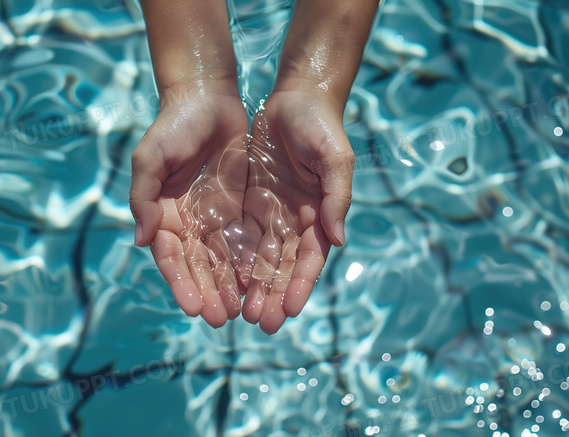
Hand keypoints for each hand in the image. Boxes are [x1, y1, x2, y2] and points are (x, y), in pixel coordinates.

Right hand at [130, 83, 248, 326]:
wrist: (207, 98)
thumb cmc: (173, 125)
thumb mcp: (151, 156)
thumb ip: (143, 196)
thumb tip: (142, 239)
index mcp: (162, 214)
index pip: (171, 257)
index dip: (181, 282)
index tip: (193, 307)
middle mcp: (186, 222)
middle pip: (198, 266)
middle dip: (207, 293)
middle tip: (220, 319)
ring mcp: (212, 217)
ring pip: (222, 260)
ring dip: (229, 287)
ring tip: (241, 312)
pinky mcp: (237, 208)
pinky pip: (244, 241)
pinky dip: (249, 264)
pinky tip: (258, 284)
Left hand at [238, 90, 354, 333]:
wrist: (296, 95)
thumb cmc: (321, 125)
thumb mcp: (335, 157)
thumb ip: (337, 197)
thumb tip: (340, 239)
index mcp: (320, 212)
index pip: (309, 257)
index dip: (300, 284)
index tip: (289, 310)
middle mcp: (297, 218)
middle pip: (284, 264)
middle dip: (273, 294)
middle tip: (260, 324)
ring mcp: (274, 210)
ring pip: (262, 256)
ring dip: (254, 286)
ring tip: (242, 314)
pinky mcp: (252, 200)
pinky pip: (242, 234)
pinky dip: (237, 259)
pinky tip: (228, 281)